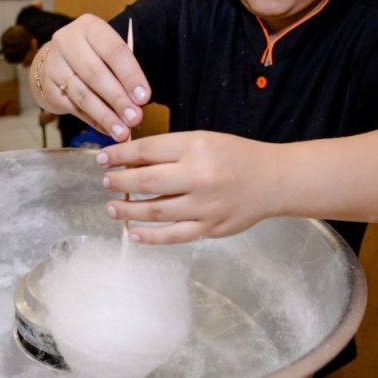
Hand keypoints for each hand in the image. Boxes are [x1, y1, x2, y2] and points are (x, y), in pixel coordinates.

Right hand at [29, 14, 149, 140]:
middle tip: (135, 119)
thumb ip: (122, 74)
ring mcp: (54, 64)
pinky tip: (107, 130)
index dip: (130, 76)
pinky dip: (93, 121)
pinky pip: (73, 108)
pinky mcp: (47, 87)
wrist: (55, 61)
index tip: (144, 98)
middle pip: (96, 74)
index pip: (114, 51)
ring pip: (83, 95)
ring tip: (122, 132)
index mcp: (90, 27)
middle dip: (118, 99)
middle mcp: (68, 41)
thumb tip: (138, 105)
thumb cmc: (91, 56)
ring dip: (105, 116)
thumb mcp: (107, 53)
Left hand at [98, 131, 280, 243]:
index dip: (119, 155)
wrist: (273, 180)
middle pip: (146, 181)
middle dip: (119, 183)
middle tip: (106, 183)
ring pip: (156, 211)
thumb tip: (130, 163)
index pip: (147, 150)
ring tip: (112, 207)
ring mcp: (205, 205)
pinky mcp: (210, 227)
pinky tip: (133, 233)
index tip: (103, 159)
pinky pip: (174, 235)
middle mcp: (199, 176)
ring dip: (128, 211)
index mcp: (196, 147)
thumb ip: (169, 151)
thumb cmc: (236, 157)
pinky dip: (151, 237)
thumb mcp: (203, 141)